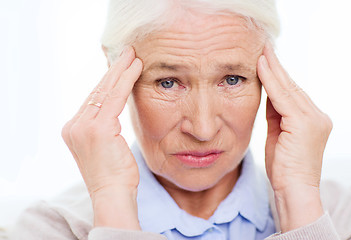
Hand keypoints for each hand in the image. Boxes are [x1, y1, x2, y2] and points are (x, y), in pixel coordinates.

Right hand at [61, 46, 142, 228]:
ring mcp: (83, 126)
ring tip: (133, 55)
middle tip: (127, 52)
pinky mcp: (98, 128)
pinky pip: (115, 97)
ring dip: (121, 70)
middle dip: (114, 70)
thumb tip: (113, 110)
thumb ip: (104, 127)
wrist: (112, 195)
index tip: (119, 67)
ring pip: (106, 90)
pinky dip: (127, 80)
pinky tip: (136, 68)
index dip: (108, 81)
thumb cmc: (115, 175)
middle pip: (97, 91)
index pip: (93, 99)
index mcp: (74, 129)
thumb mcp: (106, 147)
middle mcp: (74, 125)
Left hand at [257, 42, 332, 231]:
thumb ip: (276, 116)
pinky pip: (283, 97)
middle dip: (276, 67)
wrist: (293, 190)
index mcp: (310, 120)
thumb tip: (268, 96)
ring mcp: (313, 118)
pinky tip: (262, 67)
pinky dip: (271, 81)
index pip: (290, 93)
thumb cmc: (283, 169)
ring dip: (273, 69)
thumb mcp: (277, 137)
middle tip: (263, 48)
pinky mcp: (304, 123)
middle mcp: (316, 116)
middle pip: (291, 86)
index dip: (277, 76)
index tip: (264, 61)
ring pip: (288, 88)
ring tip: (261, 52)